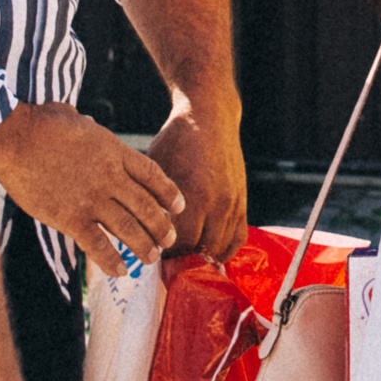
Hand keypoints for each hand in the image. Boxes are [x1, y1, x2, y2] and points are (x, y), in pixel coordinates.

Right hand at [0, 102, 183, 274]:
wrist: (15, 137)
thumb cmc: (40, 124)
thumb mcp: (78, 120)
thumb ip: (91, 130)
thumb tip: (89, 126)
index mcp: (113, 151)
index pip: (151, 175)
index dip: (169, 193)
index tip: (178, 207)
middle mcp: (109, 177)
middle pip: (146, 205)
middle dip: (161, 226)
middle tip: (169, 240)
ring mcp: (91, 199)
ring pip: (128, 228)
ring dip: (143, 245)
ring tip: (151, 257)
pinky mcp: (70, 218)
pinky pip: (98, 245)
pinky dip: (111, 260)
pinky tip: (120, 270)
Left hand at [146, 100, 247, 260]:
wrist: (210, 117)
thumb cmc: (176, 141)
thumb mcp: (155, 168)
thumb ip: (151, 199)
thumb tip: (137, 228)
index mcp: (192, 195)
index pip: (179, 242)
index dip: (165, 253)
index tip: (153, 255)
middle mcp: (216, 203)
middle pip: (199, 249)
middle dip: (183, 259)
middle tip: (168, 263)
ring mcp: (232, 203)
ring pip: (220, 247)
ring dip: (204, 257)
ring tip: (187, 261)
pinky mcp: (242, 201)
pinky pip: (238, 237)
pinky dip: (226, 251)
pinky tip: (212, 255)